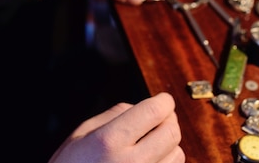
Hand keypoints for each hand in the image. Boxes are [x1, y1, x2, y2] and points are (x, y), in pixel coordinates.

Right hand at [48, 92, 183, 162]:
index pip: (153, 112)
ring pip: (178, 155)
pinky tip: (152, 160)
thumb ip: (114, 115)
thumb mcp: (80, 135)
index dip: (164, 101)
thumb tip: (141, 106)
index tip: (163, 100)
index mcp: (109, 142)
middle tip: (160, 119)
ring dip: (170, 145)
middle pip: (172, 132)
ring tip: (152, 144)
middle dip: (169, 120)